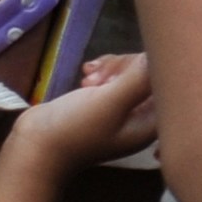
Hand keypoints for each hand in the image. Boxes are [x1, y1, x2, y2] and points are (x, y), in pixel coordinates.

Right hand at [0, 52, 158, 188]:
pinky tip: (85, 75)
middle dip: (125, 68)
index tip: (124, 70)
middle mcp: (142, 116)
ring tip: (88, 80)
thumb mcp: (110, 102)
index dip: (149, 67)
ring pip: (130, 72)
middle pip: (150, 75)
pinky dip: (101, 72)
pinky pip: (113, 78)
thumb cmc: (75, 130)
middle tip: (98, 80)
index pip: (167, 82)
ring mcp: (122, 110)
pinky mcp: (103, 103)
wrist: (34, 148)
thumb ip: (139, 77)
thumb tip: (158, 53)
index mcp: (151, 122)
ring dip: (110, 69)